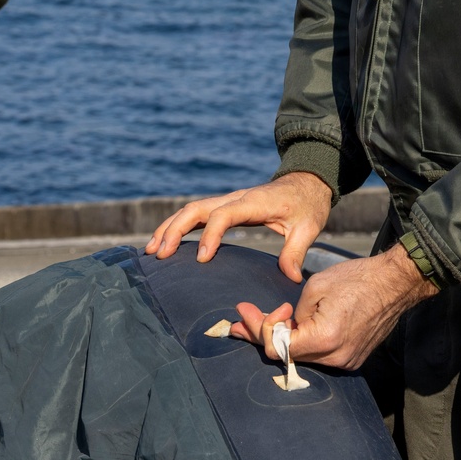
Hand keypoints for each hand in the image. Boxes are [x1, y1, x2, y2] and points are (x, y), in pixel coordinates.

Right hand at [144, 171, 332, 281]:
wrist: (307, 182)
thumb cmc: (307, 205)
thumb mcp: (308, 227)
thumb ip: (296, 251)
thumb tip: (290, 277)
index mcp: (254, 202)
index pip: (223, 215)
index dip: (210, 235)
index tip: (202, 259)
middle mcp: (236, 198)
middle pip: (196, 208)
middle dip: (175, 229)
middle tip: (159, 255)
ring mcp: (228, 201)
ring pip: (191, 209)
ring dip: (170, 227)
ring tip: (152, 250)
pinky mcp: (226, 206)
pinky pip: (197, 214)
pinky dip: (178, 226)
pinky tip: (165, 242)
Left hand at [230, 242, 438, 370]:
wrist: (395, 283)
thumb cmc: (357, 278)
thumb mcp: (316, 287)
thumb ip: (294, 315)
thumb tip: (286, 328)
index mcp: (324, 339)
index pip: (277, 347)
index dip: (257, 329)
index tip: (244, 310)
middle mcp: (336, 357)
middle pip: (286, 355)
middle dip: (262, 335)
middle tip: (240, 323)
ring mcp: (346, 361)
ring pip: (303, 357)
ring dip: (283, 339)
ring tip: (263, 321)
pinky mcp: (353, 358)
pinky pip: (320, 355)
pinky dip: (303, 342)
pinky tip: (292, 328)